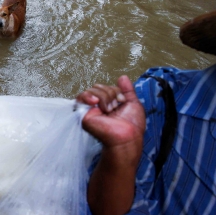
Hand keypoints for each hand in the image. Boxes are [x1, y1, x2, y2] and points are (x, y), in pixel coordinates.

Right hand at [76, 75, 145, 214]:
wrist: (127, 137)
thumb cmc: (132, 126)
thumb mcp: (133, 103)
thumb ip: (127, 89)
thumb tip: (123, 77)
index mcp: (108, 104)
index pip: (106, 87)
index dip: (115, 90)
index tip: (122, 101)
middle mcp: (97, 106)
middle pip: (99, 86)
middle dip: (110, 92)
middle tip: (116, 107)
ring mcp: (89, 110)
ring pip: (92, 90)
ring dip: (105, 97)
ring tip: (109, 109)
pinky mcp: (83, 114)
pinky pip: (82, 97)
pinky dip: (88, 96)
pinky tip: (95, 102)